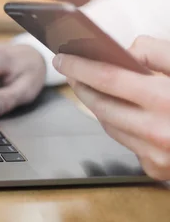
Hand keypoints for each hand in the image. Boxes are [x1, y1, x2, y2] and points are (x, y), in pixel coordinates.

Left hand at [53, 35, 169, 180]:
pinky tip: (119, 110)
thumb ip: (158, 53)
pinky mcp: (159, 171)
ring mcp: (158, 156)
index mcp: (167, 100)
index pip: (106, 78)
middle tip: (70, 69)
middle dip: (81, 85)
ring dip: (96, 104)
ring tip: (89, 84)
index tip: (62, 57)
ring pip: (109, 125)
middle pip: (100, 105)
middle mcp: (159, 132)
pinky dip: (119, 125)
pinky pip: (126, 143)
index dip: (79, 66)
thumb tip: (124, 50)